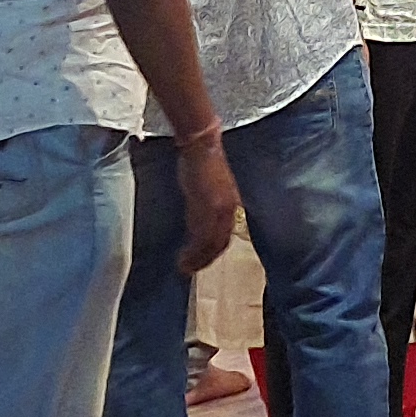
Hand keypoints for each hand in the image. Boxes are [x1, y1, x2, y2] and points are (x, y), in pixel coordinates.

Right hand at [173, 142, 242, 275]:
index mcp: (232, 205)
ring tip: (184, 268)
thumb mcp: (209, 189)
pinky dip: (193, 252)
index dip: (213, 250)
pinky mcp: (208, 208)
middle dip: (206, 259)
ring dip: (198, 259)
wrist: (201, 147)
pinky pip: (202, 238)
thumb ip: (207, 205)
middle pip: (220, 243)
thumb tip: (199, 218)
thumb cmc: (202, 163)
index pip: (225, 235)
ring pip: (210, 244)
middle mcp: (229, 210)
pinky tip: (183, 259)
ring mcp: (220, 210)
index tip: (202, 260)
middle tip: (191, 270)